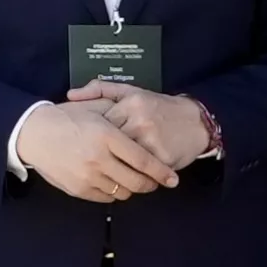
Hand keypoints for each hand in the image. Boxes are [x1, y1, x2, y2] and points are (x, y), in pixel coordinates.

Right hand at [10, 96, 177, 200]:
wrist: (33, 133)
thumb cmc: (65, 118)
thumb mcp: (94, 109)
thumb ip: (120, 118)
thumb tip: (143, 129)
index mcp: (106, 135)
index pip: (143, 160)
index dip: (161, 172)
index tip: (172, 178)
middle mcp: (99, 158)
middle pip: (136, 181)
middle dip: (151, 184)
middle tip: (155, 182)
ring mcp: (87, 176)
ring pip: (122, 192)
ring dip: (132, 188)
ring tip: (133, 180)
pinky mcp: (78, 189)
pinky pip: (106, 198)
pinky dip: (114, 193)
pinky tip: (114, 182)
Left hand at [98, 85, 224, 175]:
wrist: (195, 121)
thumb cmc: (160, 107)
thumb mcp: (131, 92)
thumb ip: (100, 90)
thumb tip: (71, 95)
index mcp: (130, 104)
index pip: (100, 125)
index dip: (93, 137)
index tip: (88, 143)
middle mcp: (140, 121)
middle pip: (109, 145)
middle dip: (101, 154)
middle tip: (92, 161)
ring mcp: (151, 140)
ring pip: (123, 161)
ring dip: (115, 168)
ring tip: (107, 171)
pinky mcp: (162, 157)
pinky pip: (139, 171)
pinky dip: (132, 175)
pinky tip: (126, 177)